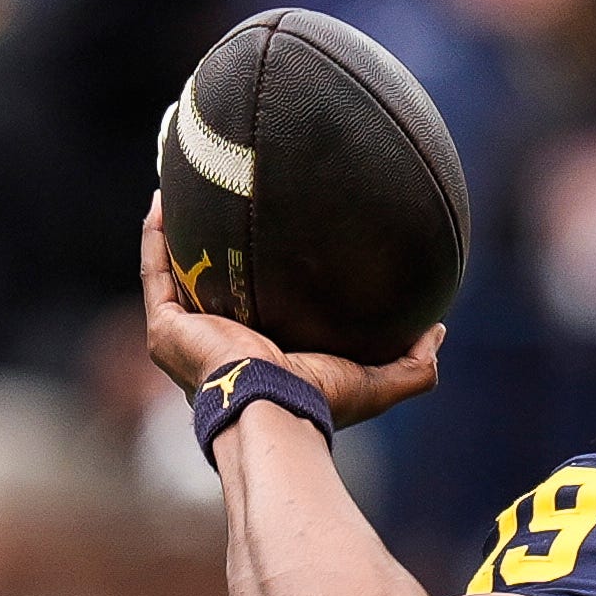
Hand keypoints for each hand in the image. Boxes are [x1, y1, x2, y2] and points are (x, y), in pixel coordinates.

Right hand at [141, 195, 441, 427]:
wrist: (275, 408)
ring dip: (176, 234)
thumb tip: (438, 330)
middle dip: (213, 249)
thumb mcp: (378, 381)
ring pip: (175, 274)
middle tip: (225, 204)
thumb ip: (414, 363)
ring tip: (185, 187)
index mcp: (261, 356)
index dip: (263, 277)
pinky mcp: (166, 327)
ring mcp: (186, 337)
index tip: (278, 241)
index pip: (259, 310)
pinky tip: (163, 199)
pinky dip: (156, 237)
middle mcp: (218, 345)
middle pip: (211, 287)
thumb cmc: (321, 402)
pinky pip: (156, 272)